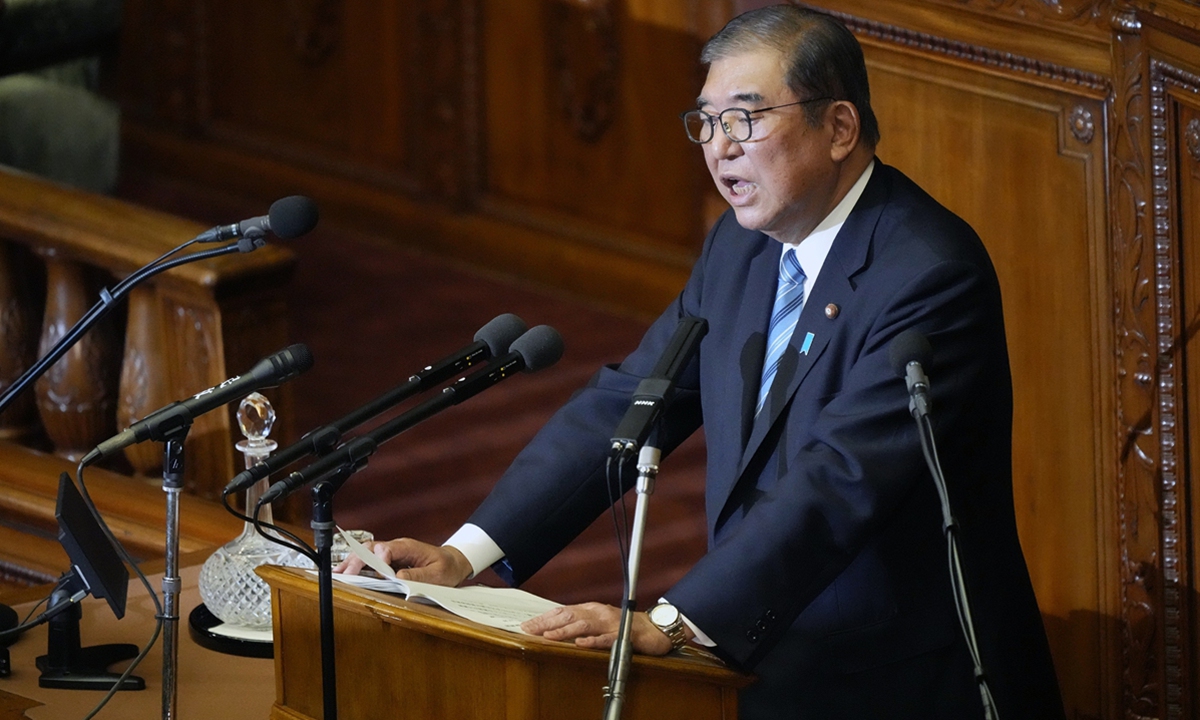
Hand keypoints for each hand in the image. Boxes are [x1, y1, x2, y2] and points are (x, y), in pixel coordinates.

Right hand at [334, 538, 472, 586]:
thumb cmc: (447, 567)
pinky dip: (357, 565)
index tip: (378, 574)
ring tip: (339, 573)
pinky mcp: (389, 559)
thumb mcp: (438, 575)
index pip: (387, 549)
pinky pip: (369, 559)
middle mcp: (397, 547)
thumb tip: (398, 579)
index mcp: (408, 547)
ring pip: (366, 552)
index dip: (379, 561)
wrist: (453, 561)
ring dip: (352, 562)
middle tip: (347, 575)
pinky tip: (345, 572)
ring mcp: (391, 552)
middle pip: (371, 549)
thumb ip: (419, 577)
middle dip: (358, 561)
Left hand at [520, 602, 686, 655]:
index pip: (563, 612)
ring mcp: (611, 623)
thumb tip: (557, 629)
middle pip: (569, 616)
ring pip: (584, 625)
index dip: (544, 618)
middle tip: (529, 629)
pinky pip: (606, 638)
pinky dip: (593, 641)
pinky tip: (581, 644)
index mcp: (592, 609)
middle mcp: (599, 613)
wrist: (655, 629)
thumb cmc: (626, 627)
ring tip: (548, 636)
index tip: (527, 625)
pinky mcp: (623, 634)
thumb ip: (582, 624)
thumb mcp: (600, 622)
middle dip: (547, 623)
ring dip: (564, 631)